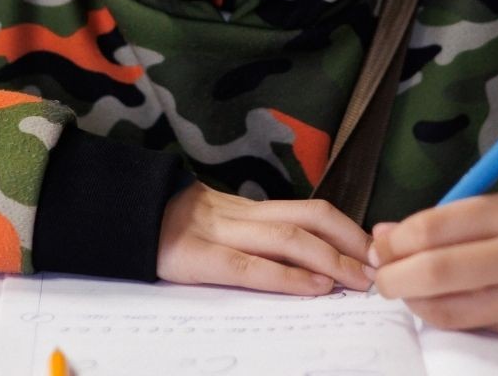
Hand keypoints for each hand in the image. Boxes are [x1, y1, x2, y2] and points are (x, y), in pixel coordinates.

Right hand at [157, 182, 375, 294]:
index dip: (348, 230)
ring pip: (288, 239)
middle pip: (310, 219)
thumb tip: (306, 256)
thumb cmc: (170, 229)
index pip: (311, 211)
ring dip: (332, 261)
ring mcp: (220, 233)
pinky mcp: (198, 258)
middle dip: (351, 245)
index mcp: (249, 210)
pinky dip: (288, 277)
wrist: (117, 217)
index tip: (376, 253)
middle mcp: (242, 216)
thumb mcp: (218, 225)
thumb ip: (255, 235)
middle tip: (380, 269)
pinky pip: (250, 266)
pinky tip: (314, 288)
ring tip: (359, 281)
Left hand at [367, 188, 497, 336]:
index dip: (397, 239)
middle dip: (394, 277)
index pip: (436, 227)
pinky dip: (448, 315)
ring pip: (450, 310)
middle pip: (435, 272)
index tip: (382, 240)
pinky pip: (477, 325)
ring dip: (415, 303)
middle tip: (381, 274)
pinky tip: (439, 301)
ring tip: (405, 289)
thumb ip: (462, 218)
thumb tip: (395, 234)